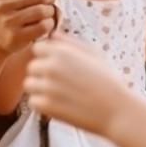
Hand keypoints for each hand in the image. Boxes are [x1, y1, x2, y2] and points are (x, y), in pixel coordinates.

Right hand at [0, 0, 56, 56]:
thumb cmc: (2, 15)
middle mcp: (2, 2)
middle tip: (49, 2)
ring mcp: (8, 20)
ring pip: (43, 10)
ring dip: (50, 12)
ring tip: (46, 14)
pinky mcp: (15, 36)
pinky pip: (43, 26)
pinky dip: (49, 24)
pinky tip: (44, 24)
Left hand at [24, 34, 145, 136]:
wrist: (117, 110)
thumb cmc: (108, 81)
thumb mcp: (93, 55)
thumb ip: (70, 43)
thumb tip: (52, 36)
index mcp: (61, 52)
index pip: (37, 48)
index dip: (47, 57)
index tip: (59, 67)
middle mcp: (50, 66)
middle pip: (32, 67)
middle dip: (42, 74)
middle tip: (62, 84)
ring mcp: (46, 87)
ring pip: (29, 84)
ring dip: (40, 89)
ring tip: (60, 95)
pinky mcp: (46, 106)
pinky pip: (32, 102)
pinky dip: (42, 104)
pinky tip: (60, 105)